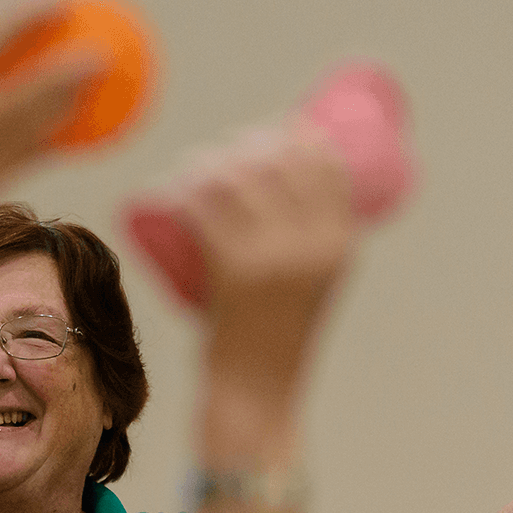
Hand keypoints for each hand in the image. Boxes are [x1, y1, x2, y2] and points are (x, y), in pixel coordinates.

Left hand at [159, 125, 357, 337]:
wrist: (258, 384)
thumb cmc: (281, 333)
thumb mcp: (316, 283)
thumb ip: (313, 243)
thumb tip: (291, 195)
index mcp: (339, 244)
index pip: (327, 168)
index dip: (303, 137)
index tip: (283, 128)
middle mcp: (311, 244)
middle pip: (279, 163)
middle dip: (251, 142)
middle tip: (231, 149)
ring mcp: (270, 254)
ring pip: (236, 179)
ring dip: (210, 163)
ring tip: (197, 166)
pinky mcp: (230, 268)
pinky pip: (202, 210)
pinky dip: (183, 192)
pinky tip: (173, 187)